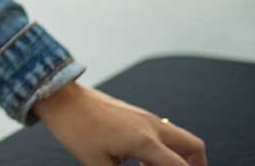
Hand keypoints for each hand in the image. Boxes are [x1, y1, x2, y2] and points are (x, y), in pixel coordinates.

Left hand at [34, 81, 207, 165]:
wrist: (58, 96)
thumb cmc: (75, 129)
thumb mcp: (96, 164)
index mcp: (145, 141)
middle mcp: (151, 126)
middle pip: (193, 146)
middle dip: (196, 165)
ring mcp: (143, 116)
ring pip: (177, 137)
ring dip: (176, 156)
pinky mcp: (134, 113)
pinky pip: (160, 131)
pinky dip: (162, 146)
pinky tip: (140, 159)